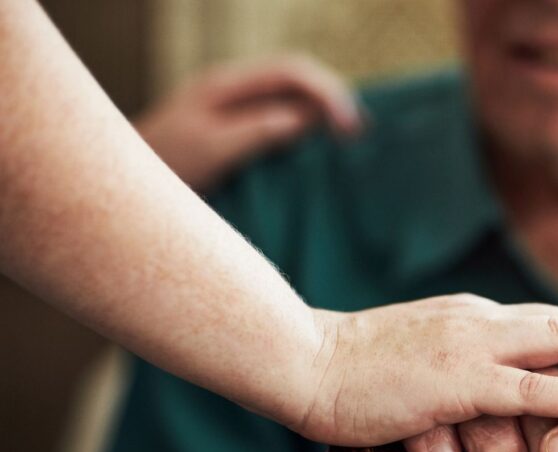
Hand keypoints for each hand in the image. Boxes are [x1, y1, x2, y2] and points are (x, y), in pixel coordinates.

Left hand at [135, 55, 360, 191]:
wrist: (117, 193)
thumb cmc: (158, 170)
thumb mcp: (211, 149)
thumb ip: (257, 130)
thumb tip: (306, 118)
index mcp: (226, 86)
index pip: (291, 71)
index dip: (327, 92)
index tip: (350, 127)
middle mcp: (232, 93)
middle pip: (296, 81)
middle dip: (332, 101)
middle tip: (358, 136)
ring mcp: (233, 113)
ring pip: (291, 101)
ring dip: (322, 116)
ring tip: (348, 143)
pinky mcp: (235, 137)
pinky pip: (279, 124)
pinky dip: (305, 134)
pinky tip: (318, 155)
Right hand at [297, 296, 557, 448]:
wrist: (300, 363)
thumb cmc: (348, 370)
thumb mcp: (409, 359)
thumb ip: (446, 369)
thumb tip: (466, 404)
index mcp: (468, 320)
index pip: (541, 322)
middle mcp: (478, 323)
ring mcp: (470, 347)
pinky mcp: (456, 381)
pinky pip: (531, 389)